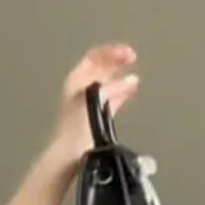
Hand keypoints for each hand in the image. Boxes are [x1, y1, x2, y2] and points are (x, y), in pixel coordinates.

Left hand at [51, 43, 139, 161]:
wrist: (70, 152)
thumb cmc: (77, 124)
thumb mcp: (94, 98)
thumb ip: (114, 87)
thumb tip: (132, 80)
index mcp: (76, 80)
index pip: (94, 57)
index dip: (111, 52)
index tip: (128, 54)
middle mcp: (82, 88)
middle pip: (102, 67)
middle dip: (117, 61)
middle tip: (133, 58)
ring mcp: (90, 101)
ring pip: (108, 82)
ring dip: (121, 76)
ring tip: (134, 74)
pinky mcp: (98, 115)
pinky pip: (112, 98)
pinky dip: (122, 91)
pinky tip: (132, 89)